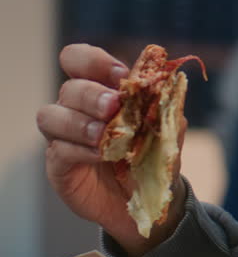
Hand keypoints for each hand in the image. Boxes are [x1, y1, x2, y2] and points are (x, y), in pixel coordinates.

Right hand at [36, 43, 185, 256]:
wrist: (148, 197)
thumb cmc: (151, 155)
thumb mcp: (166, 130)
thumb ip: (165, 108)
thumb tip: (167, 85)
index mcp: (99, 89)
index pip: (78, 59)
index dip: (94, 61)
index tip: (120, 75)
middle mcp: (76, 108)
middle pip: (69, 88)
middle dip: (91, 94)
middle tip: (113, 106)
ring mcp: (63, 136)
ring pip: (51, 116)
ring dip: (79, 122)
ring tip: (103, 135)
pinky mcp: (59, 164)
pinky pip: (58, 150)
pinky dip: (79, 150)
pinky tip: (101, 155)